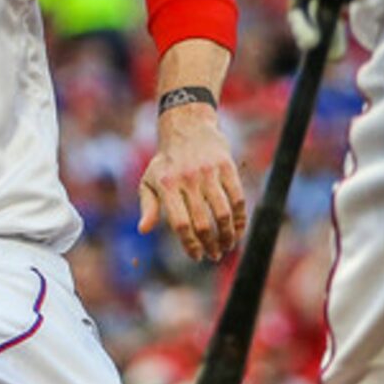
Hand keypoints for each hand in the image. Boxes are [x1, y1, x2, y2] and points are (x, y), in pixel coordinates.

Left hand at [138, 105, 244, 263]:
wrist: (187, 126)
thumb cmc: (166, 161)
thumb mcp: (149, 181)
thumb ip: (148, 207)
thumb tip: (142, 230)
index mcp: (166, 186)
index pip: (180, 224)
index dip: (190, 245)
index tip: (196, 256)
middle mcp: (187, 179)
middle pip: (202, 222)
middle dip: (210, 244)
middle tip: (214, 255)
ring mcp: (208, 172)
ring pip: (222, 213)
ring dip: (227, 235)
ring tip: (227, 246)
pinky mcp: (226, 166)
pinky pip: (237, 197)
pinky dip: (240, 218)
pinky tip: (238, 230)